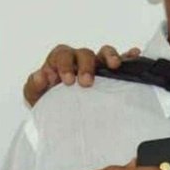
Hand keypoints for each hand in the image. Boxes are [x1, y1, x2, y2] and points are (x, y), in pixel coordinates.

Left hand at [23, 44, 141, 105]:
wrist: (62, 116)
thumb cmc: (49, 102)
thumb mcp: (36, 96)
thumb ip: (34, 85)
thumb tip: (42, 75)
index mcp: (60, 62)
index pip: (62, 55)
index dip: (65, 65)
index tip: (67, 80)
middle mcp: (79, 60)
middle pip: (84, 53)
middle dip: (86, 66)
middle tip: (86, 82)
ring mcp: (96, 66)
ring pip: (103, 53)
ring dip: (109, 57)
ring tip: (114, 65)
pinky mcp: (110, 74)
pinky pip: (121, 61)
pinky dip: (127, 57)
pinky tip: (134, 55)